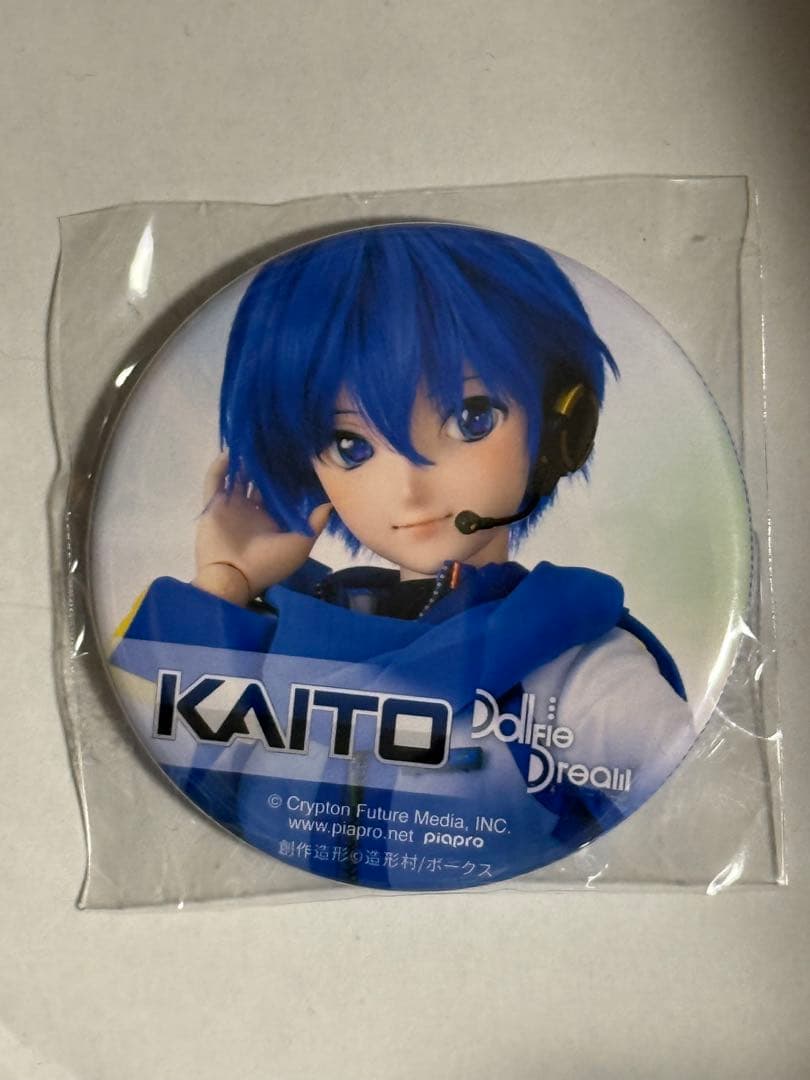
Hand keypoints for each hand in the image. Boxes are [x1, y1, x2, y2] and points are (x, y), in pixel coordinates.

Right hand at [193, 453, 330, 604]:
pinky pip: (214, 481)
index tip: (299, 455)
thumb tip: (331, 502)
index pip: (281, 491)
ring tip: (255, 441)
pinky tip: (231, 452)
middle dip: (267, 463)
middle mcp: (252, 510)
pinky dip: (219, 467)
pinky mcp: (213, 505)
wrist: (234, 578)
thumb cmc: (269, 564)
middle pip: (259, 480)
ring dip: (244, 461)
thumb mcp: (300, 544)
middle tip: (277, 441)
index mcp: (272, 519)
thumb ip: (315, 522)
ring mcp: (231, 506)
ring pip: (237, 476)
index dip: (288, 475)